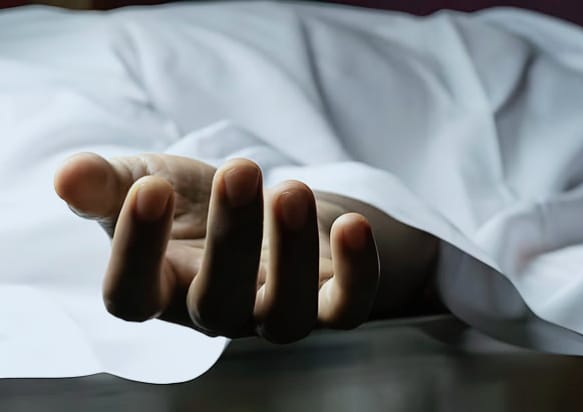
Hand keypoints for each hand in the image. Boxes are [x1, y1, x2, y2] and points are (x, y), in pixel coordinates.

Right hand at [54, 153, 439, 342]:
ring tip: (288, 189)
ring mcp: (277, 311)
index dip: (135, 251)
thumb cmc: (199, 200)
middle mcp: (220, 311)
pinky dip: (355, 273)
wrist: (265, 202)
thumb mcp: (152, 182)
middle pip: (218, 305)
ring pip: (285, 318)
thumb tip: (66, 175)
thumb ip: (108, 184)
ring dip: (290, 257)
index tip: (148, 188)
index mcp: (165, 286)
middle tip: (238, 170)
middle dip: (228, 240)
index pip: (132, 296)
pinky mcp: (330, 299)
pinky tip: (350, 224)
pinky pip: (347, 307)